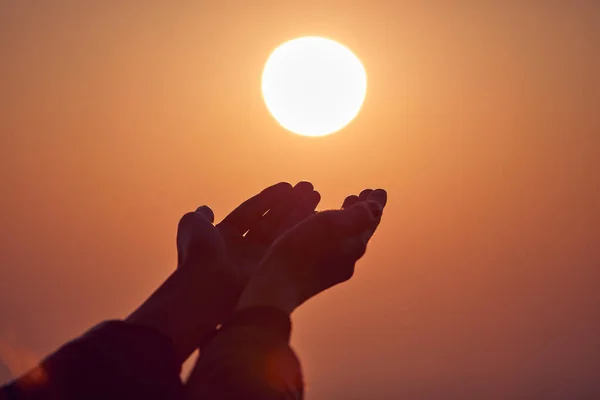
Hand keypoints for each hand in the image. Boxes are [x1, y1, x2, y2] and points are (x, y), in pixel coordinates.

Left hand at [176, 181, 320, 284]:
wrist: (209, 283)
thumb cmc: (198, 253)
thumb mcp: (192, 226)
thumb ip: (200, 217)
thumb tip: (205, 210)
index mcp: (225, 237)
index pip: (250, 213)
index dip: (268, 199)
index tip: (287, 186)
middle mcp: (244, 249)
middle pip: (270, 221)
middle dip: (289, 204)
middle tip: (308, 188)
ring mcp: (258, 261)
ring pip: (282, 231)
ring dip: (299, 211)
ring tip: (315, 194)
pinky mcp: (272, 270)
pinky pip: (288, 245)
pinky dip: (301, 229)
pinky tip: (316, 214)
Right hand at [237, 189, 386, 313]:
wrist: (277, 287)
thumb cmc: (304, 251)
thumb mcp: (333, 225)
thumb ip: (358, 215)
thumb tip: (376, 208)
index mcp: (355, 245)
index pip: (370, 220)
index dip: (375, 203)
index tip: (378, 189)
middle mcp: (347, 258)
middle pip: (358, 230)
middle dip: (360, 211)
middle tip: (361, 195)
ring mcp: (330, 267)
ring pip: (343, 238)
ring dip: (345, 220)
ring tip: (343, 206)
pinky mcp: (313, 273)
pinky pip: (329, 245)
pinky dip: (329, 231)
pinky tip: (317, 227)